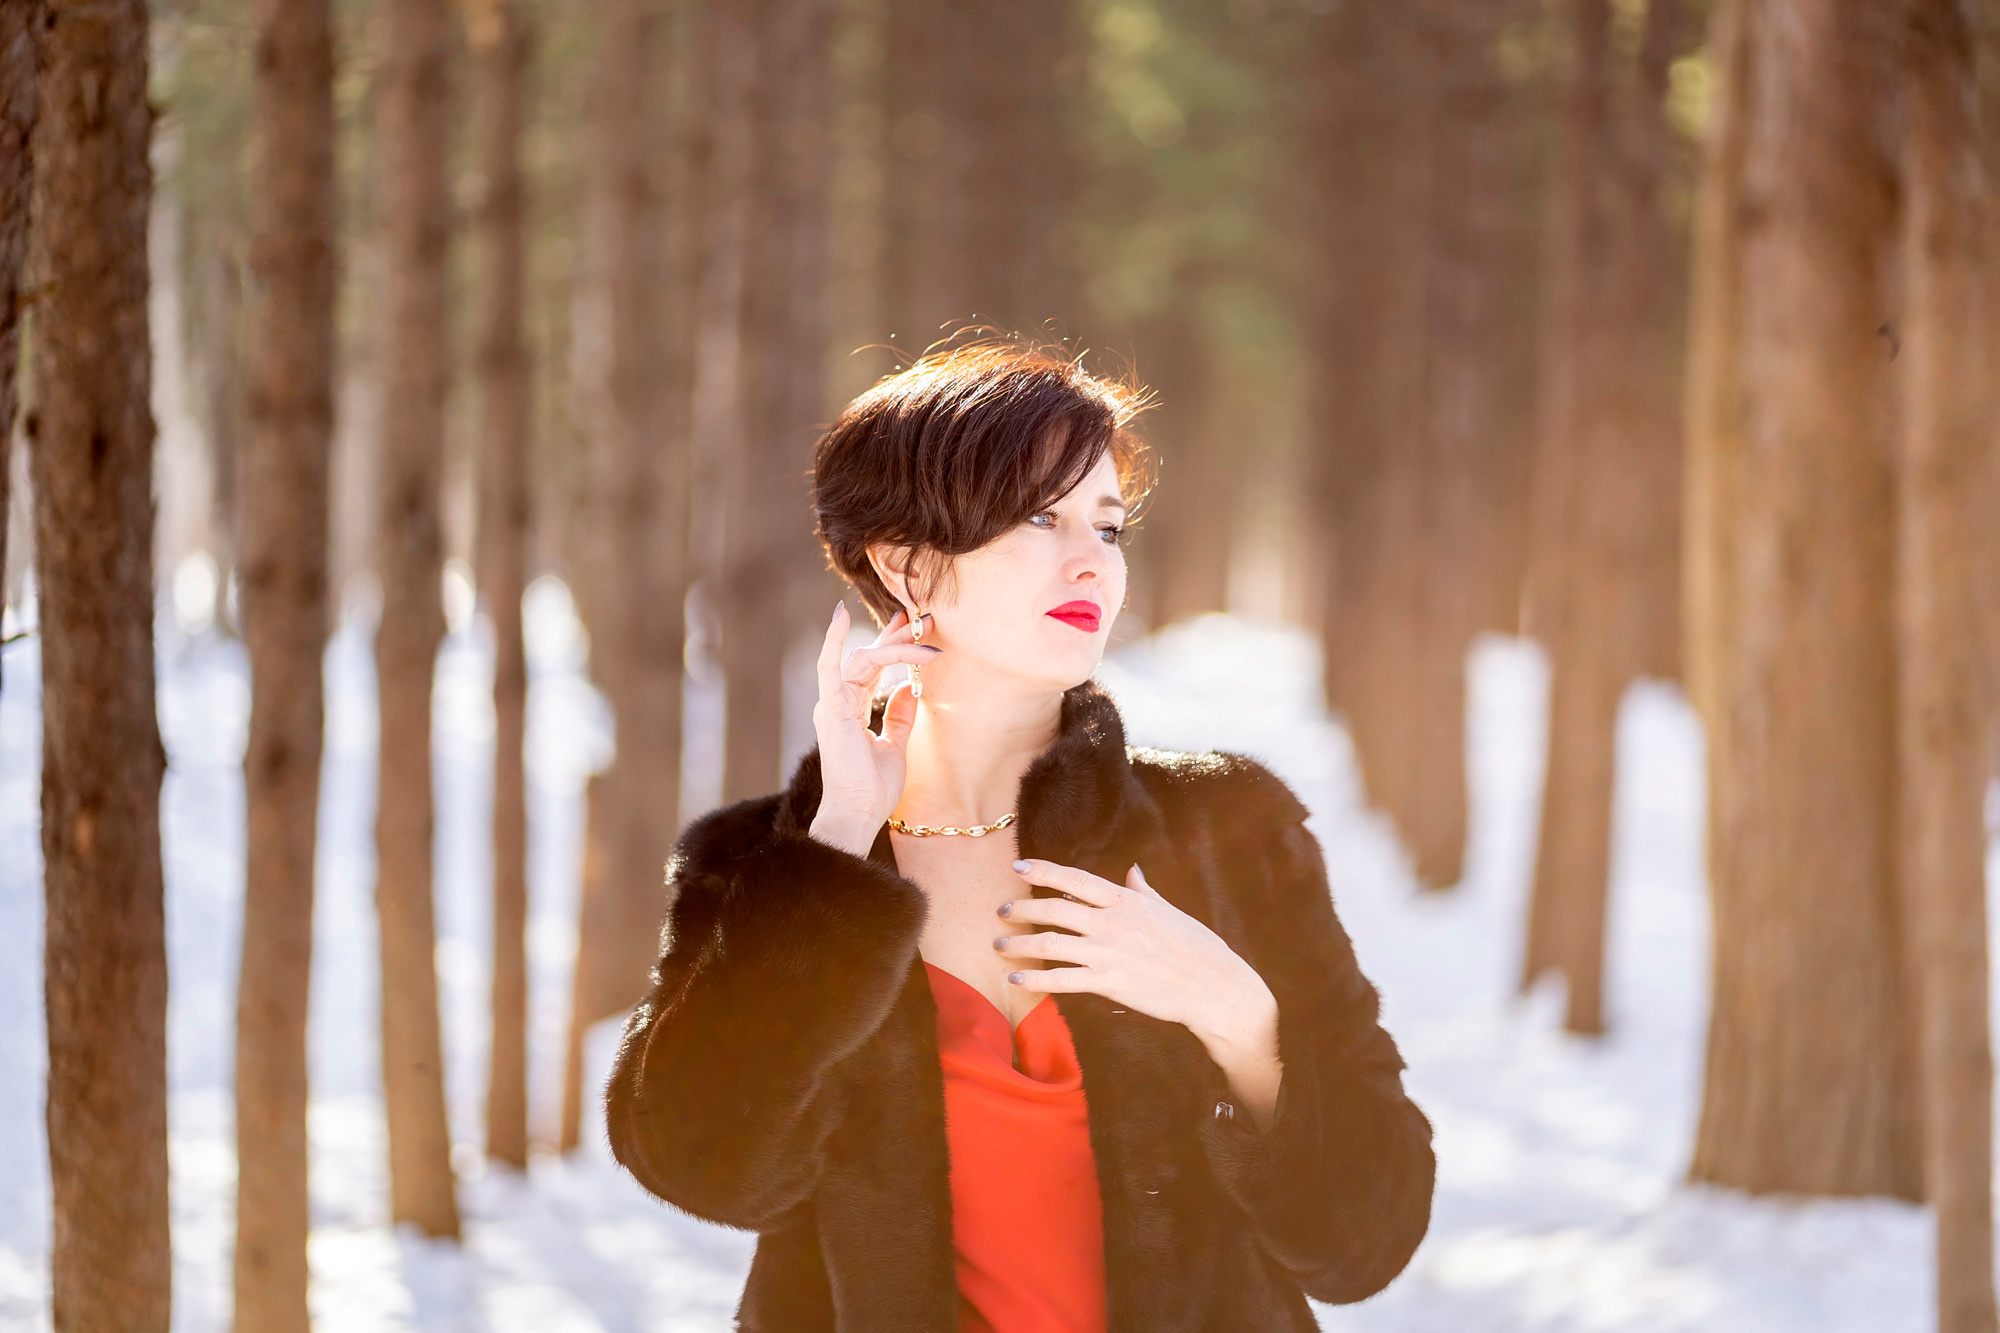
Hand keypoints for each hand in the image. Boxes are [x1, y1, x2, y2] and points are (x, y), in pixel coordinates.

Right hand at [807, 601, 939, 854]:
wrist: (859, 813)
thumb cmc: (873, 789)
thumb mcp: (895, 746)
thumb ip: (900, 716)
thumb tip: (912, 686)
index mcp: (850, 710)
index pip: (872, 668)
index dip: (892, 644)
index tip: (915, 627)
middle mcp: (838, 702)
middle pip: (870, 657)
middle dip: (898, 636)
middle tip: (924, 618)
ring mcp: (832, 704)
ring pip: (864, 659)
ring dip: (895, 643)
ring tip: (922, 631)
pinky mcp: (831, 708)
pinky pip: (829, 666)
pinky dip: (833, 640)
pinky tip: (839, 614)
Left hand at [994, 859, 1279, 1077]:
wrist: (1214, 986)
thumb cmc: (1196, 946)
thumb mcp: (1167, 910)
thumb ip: (1142, 891)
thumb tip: (1131, 870)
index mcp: (1126, 901)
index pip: (1075, 879)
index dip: (1043, 870)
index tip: (1018, 866)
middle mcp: (1112, 922)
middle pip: (1053, 909)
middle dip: (1021, 908)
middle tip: (1001, 911)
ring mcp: (1108, 953)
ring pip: (1050, 943)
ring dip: (1019, 944)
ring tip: (1000, 946)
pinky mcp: (1109, 983)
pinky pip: (1061, 979)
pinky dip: (1034, 978)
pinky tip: (1016, 978)